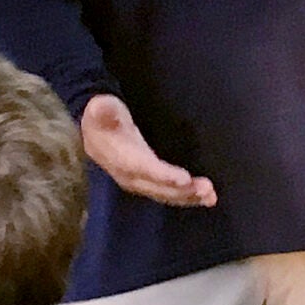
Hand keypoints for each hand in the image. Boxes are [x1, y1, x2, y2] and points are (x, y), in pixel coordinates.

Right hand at [82, 95, 215, 208]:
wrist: (94, 130)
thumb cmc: (103, 116)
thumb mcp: (101, 108)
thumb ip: (103, 109)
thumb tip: (100, 106)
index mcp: (121, 158)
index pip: (144, 169)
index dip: (164, 175)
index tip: (185, 179)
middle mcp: (130, 176)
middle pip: (159, 187)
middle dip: (183, 190)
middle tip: (207, 189)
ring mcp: (138, 183)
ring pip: (165, 194)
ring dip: (188, 197)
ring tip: (210, 197)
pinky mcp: (147, 184)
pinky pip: (166, 194)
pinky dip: (185, 197)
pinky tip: (203, 198)